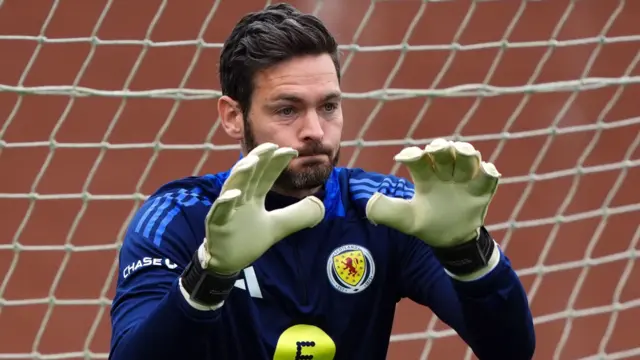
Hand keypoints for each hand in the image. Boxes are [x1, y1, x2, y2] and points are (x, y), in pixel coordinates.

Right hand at [202, 143, 324, 273]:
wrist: (226, 261)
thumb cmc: (248, 239)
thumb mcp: (279, 226)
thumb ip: (298, 215)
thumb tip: (320, 203)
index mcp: (253, 196)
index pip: (267, 175)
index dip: (277, 163)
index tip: (292, 151)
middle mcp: (240, 197)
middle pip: (250, 174)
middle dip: (259, 159)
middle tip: (271, 145)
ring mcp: (227, 209)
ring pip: (233, 186)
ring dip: (241, 173)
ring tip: (252, 161)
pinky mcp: (216, 223)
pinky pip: (220, 210)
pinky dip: (225, 202)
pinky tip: (234, 194)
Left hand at [365, 138, 500, 247]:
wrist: (451, 241)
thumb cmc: (426, 224)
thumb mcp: (405, 220)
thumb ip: (386, 211)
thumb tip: (369, 202)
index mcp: (425, 176)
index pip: (420, 159)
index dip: (413, 155)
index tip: (403, 158)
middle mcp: (445, 173)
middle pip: (445, 153)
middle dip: (441, 148)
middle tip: (435, 150)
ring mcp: (465, 180)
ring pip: (468, 159)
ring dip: (465, 153)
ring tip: (462, 152)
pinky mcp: (482, 191)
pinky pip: (488, 178)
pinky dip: (488, 172)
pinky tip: (485, 171)